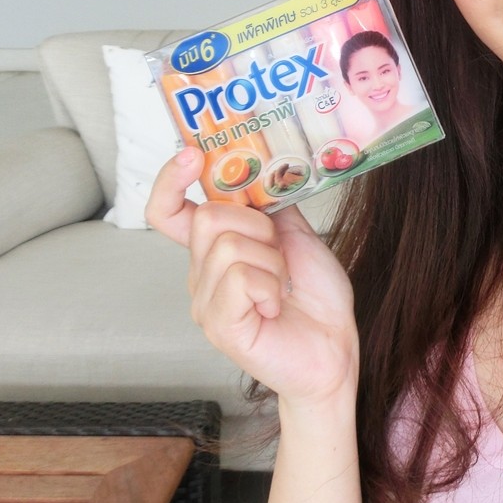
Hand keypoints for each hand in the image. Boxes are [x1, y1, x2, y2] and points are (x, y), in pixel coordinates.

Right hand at [147, 148, 357, 406]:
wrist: (335, 348)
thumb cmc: (314, 297)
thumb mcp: (295, 235)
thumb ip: (269, 205)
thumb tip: (258, 167)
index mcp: (214, 250)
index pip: (168, 210)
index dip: (170, 179)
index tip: (193, 154)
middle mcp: (201, 275)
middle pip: (208, 218)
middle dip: (257, 228)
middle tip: (279, 257)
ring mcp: (205, 302)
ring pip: (228, 246)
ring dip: (272, 263)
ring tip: (281, 288)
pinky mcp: (219, 326)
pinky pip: (239, 278)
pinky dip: (270, 287)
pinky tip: (275, 307)